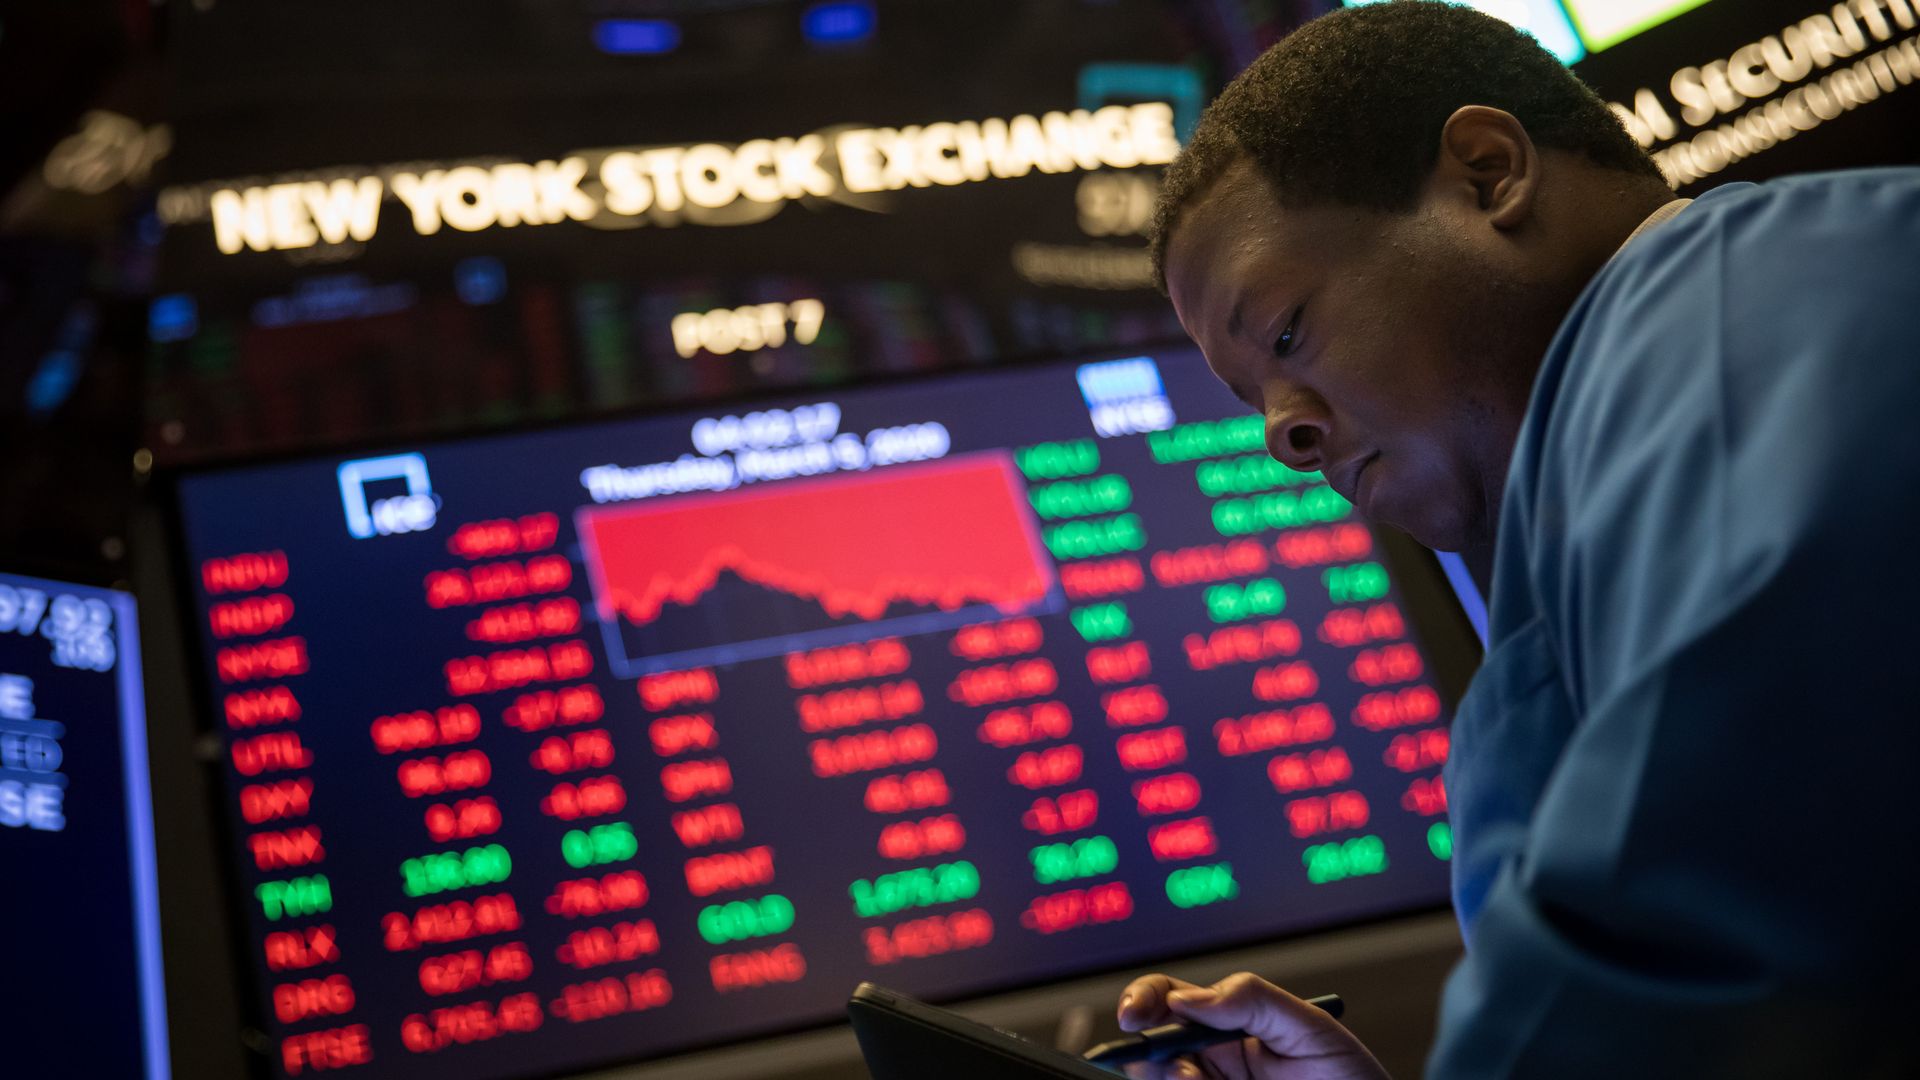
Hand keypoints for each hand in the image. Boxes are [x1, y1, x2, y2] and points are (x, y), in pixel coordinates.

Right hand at [1113, 971, 1390, 1079]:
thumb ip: (1252, 1000)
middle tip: (1168, 1062)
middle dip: (1144, 1049)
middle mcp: (1212, 1061)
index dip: (1144, 999)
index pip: (1170, 1001)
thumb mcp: (1310, 1028)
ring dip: (1168, 1078)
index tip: (1136, 1014)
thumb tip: (1189, 997)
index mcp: (1229, 1025)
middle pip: (1150, 1047)